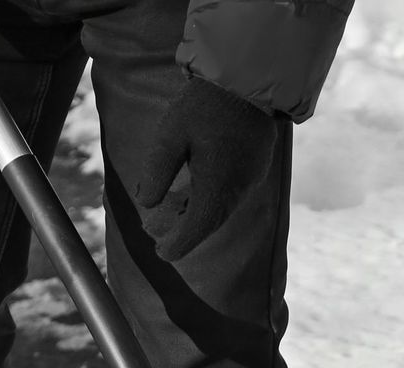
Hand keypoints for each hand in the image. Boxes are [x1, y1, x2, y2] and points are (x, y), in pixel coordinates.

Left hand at [133, 75, 278, 261]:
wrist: (247, 77)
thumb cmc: (204, 104)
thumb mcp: (170, 135)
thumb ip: (157, 172)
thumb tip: (148, 203)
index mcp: (218, 185)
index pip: (198, 227)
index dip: (179, 244)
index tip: (162, 253)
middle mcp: (239, 188)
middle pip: (212, 222)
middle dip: (187, 233)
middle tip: (160, 238)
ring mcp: (252, 177)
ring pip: (223, 208)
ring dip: (200, 216)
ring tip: (174, 214)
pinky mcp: (256, 166)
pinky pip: (233, 193)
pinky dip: (213, 200)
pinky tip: (195, 191)